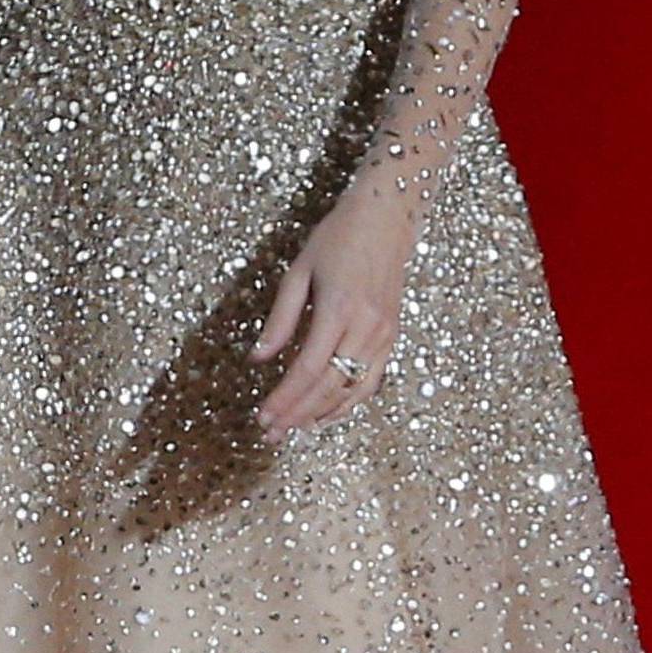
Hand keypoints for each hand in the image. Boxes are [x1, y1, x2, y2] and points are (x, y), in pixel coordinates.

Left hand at [250, 170, 420, 440]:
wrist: (386, 220)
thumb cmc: (336, 238)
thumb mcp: (299, 271)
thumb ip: (280, 318)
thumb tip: (258, 358)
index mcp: (337, 310)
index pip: (307, 369)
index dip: (285, 398)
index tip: (263, 416)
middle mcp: (365, 328)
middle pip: (328, 386)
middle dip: (297, 413)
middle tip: (270, 432)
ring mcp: (384, 336)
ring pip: (351, 390)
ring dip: (320, 414)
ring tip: (292, 430)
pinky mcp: (392, 338)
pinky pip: (370, 381)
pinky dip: (348, 403)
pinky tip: (327, 415)